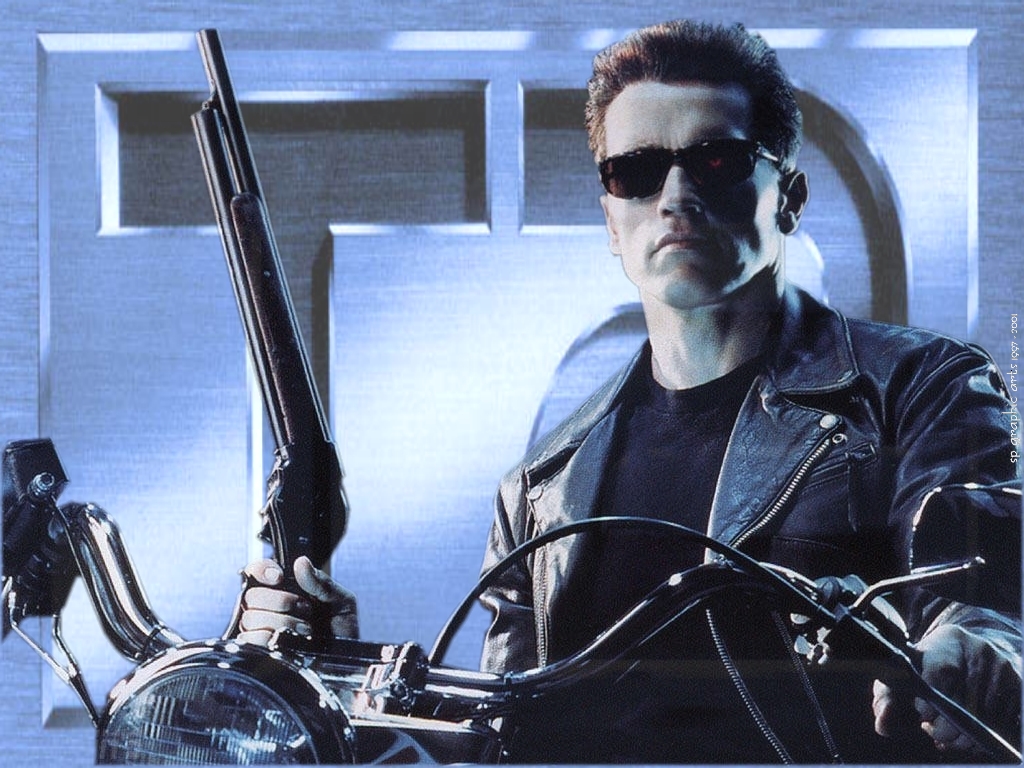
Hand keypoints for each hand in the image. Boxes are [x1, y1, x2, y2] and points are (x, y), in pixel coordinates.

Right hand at [235, 556, 358, 644]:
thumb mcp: (340, 600)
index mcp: (285, 589)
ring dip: (283, 622)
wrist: (344, 662)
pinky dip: (272, 639)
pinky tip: (291, 642)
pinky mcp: (258, 652)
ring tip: (304, 629)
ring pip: (251, 618)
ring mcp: (261, 630)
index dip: (262, 570)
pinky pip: (250, 639)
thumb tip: (301, 563)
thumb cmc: (342, 632)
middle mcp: (269, 608)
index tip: (278, 577)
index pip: (257, 571)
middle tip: (304, 609)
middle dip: (281, 601)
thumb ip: (321, 581)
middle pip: (252, 595)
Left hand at [872, 623, 1019, 755]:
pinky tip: (967, 733)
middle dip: (945, 726)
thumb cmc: (934, 662)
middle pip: (965, 703)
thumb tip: (882, 723)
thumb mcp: (909, 668)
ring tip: (947, 730)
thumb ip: (888, 693)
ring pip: (984, 720)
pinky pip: (1000, 726)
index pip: (942, 672)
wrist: (973, 653)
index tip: (922, 712)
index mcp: (950, 641)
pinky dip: (981, 737)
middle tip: (933, 727)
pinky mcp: (1017, 690)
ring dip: (962, 736)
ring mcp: (1003, 672)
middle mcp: (981, 653)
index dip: (930, 699)